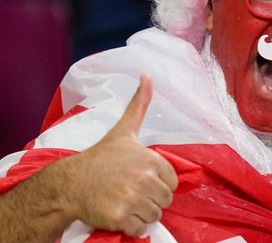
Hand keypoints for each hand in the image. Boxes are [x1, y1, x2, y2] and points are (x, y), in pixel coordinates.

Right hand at [59, 74, 177, 236]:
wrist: (70, 183)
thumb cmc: (100, 158)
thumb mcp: (124, 130)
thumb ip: (140, 104)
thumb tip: (147, 74)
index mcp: (150, 159)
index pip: (171, 183)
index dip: (157, 184)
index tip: (140, 179)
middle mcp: (143, 178)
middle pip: (164, 200)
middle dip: (150, 199)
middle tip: (130, 192)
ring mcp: (132, 198)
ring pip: (154, 215)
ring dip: (141, 213)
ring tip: (124, 201)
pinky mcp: (120, 217)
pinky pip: (140, 228)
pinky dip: (132, 226)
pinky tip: (119, 213)